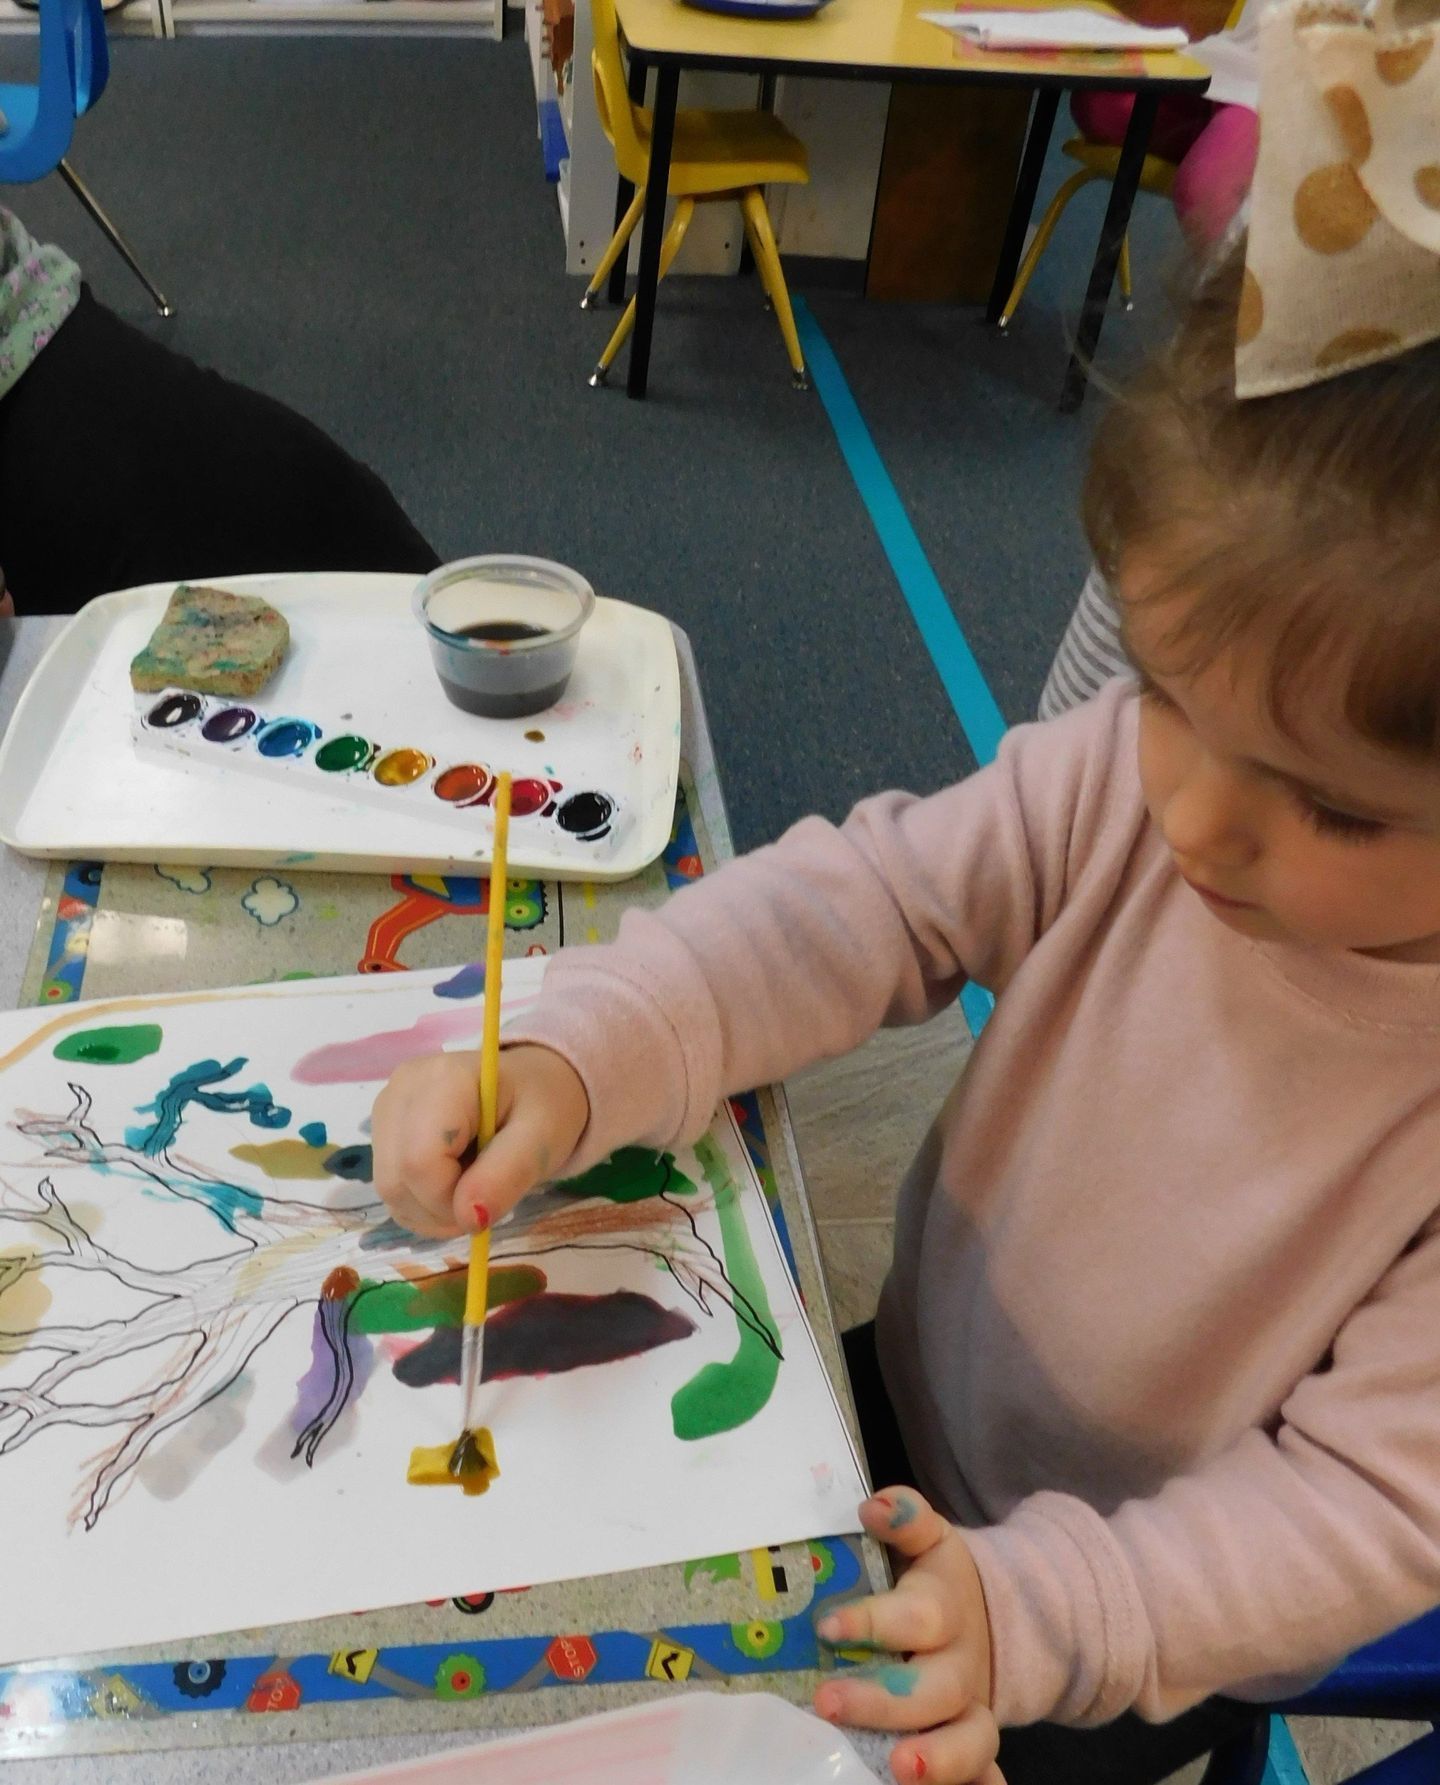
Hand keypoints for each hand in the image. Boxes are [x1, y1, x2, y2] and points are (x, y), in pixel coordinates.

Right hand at [371, 1043, 588, 1235]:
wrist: (533, 1086)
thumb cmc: (543, 1106)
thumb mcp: (542, 1140)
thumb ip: (506, 1177)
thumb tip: (469, 1219)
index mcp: (443, 1080)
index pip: (420, 1162)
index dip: (450, 1200)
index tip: (489, 1197)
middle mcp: (401, 1089)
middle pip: (397, 1179)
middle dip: (441, 1209)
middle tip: (485, 1197)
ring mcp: (387, 1107)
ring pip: (389, 1188)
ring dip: (431, 1210)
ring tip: (473, 1184)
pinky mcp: (384, 1128)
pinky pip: (391, 1186)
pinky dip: (421, 1204)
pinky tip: (453, 1182)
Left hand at [813, 1489, 1002, 1784]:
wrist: (990, 1618)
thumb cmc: (934, 1580)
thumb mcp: (928, 1539)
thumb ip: (905, 1517)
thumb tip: (874, 1507)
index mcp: (945, 1609)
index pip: (916, 1617)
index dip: (873, 1622)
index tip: (827, 1627)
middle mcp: (962, 1665)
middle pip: (935, 1688)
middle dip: (884, 1700)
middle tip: (828, 1702)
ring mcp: (972, 1711)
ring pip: (969, 1740)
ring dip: (938, 1759)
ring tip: (901, 1770)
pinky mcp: (976, 1746)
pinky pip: (985, 1773)